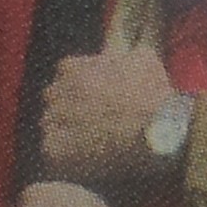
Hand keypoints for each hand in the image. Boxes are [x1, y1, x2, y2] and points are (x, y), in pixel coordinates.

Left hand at [34, 50, 182, 188]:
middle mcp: (60, 94)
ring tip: (88, 135)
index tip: (93, 86)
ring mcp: (55, 122)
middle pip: (53, 95)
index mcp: (77, 71)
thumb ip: (124, 54)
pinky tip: (86, 151)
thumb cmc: (153, 95)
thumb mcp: (146, 61)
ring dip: (64, 125)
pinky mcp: (54, 149)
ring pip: (50, 121)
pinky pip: (51, 147)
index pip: (66, 68)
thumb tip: (119, 54)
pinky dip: (64, 150)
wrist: (157, 134)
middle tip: (90, 111)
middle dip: (67, 101)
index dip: (80, 77)